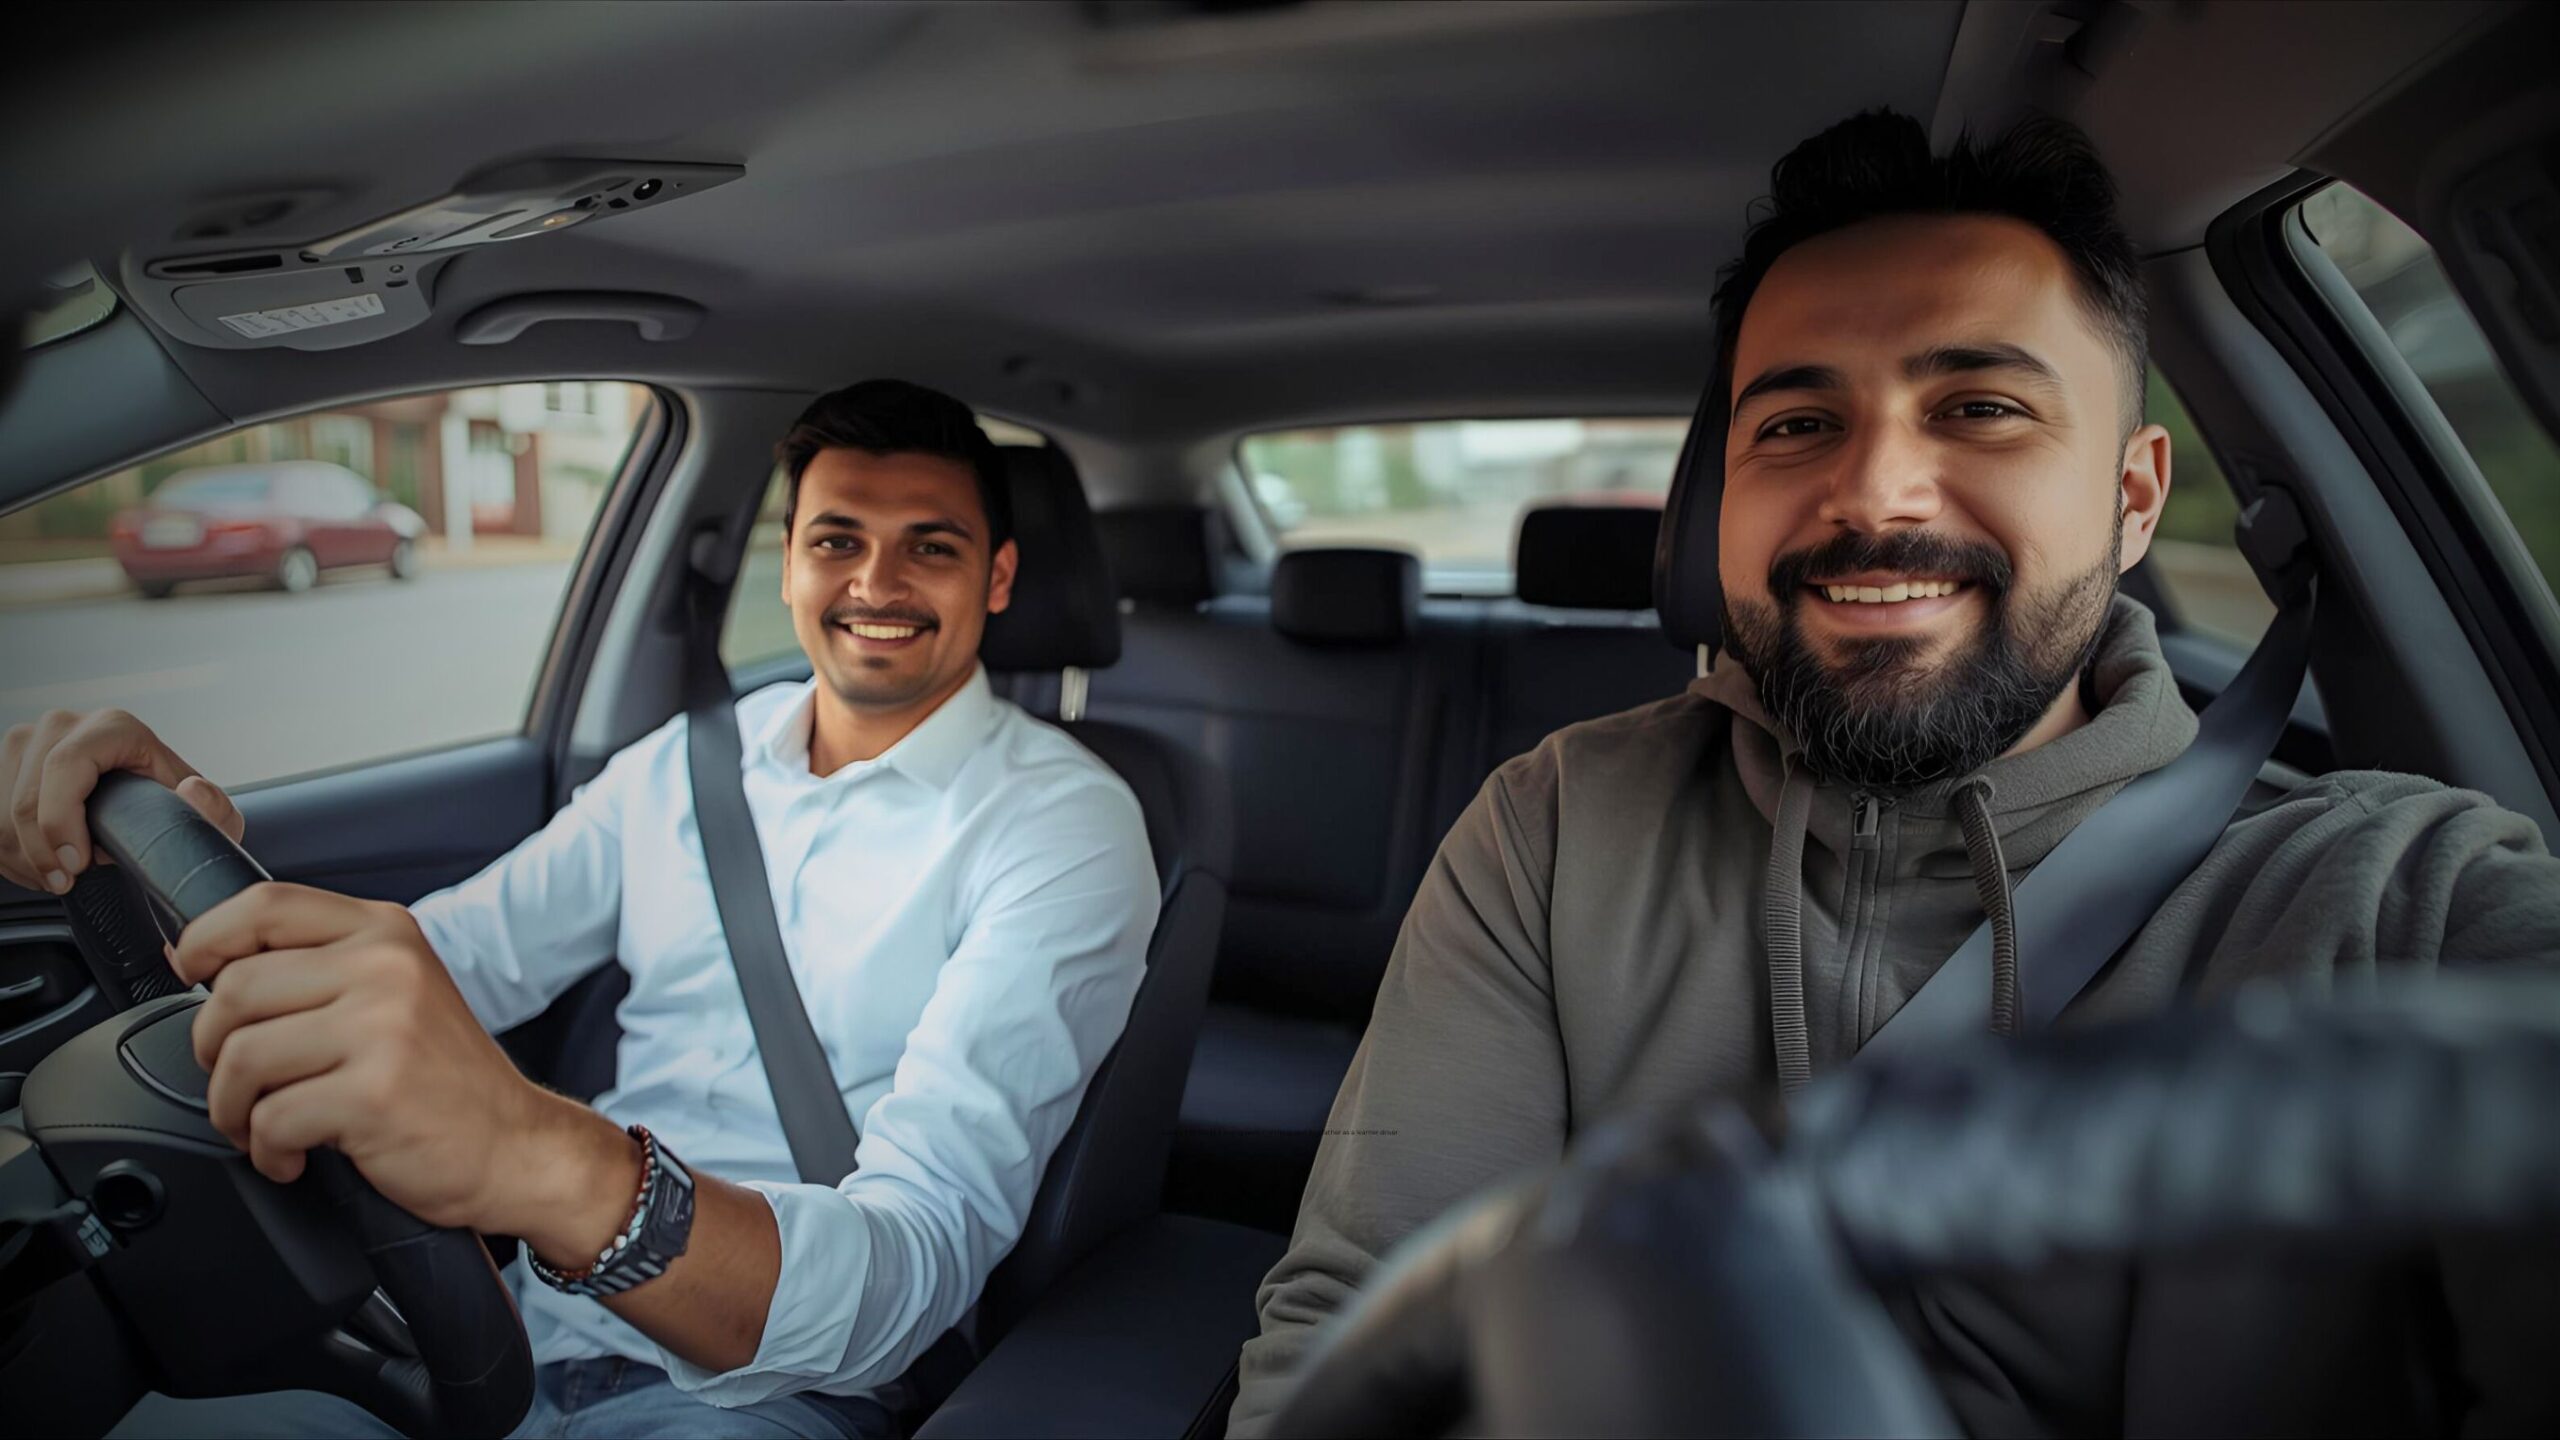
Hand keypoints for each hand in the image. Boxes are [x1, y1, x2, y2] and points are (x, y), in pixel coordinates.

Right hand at [1, 708, 241, 893]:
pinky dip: (9, 852)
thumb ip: (213, 810)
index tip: (76, 866)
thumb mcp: (209, 818)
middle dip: (43, 852)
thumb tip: (191, 791)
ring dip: (24, 857)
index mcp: (114, 727)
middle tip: (67, 882)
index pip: (66, 765)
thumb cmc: (172, 815)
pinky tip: (39, 866)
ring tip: (59, 875)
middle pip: (27, 796)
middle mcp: (64, 725)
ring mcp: (26, 742)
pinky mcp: (2, 766)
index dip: (62, 820)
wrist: (144, 815)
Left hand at [177, 882, 633, 1240]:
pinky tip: (294, 1157)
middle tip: (238, 1083)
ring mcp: (383, 1027)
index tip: (190, 972)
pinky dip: (266, 1152)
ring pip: (241, 1057)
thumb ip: (320, 968)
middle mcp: (386, 967)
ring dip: (232, 1108)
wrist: (517, 1146)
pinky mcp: (373, 1093)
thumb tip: (205, 963)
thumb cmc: (447, 1081)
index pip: (265, 905)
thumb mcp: (396, 993)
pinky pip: (270, 1119)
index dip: (207, 939)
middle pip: (235, 989)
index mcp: (386, 933)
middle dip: (213, 1049)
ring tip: (260, 1127)